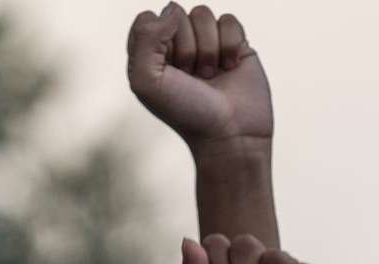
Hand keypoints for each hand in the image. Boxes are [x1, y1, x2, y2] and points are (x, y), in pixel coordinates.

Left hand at [127, 4, 271, 151]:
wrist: (230, 135)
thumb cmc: (186, 113)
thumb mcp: (146, 81)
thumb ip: (145, 38)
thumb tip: (171, 11)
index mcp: (150, 54)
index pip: (148, 19)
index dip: (159, 40)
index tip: (168, 70)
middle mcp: (176, 46)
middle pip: (176, 13)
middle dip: (186, 46)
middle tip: (192, 77)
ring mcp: (206, 44)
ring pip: (203, 14)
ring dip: (208, 48)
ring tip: (210, 76)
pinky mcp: (234, 45)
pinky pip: (229, 21)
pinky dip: (230, 45)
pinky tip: (230, 68)